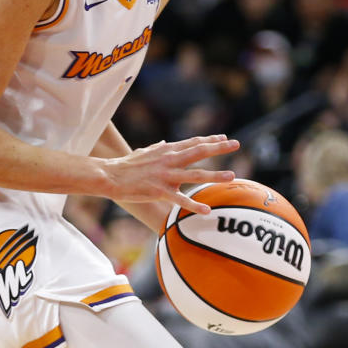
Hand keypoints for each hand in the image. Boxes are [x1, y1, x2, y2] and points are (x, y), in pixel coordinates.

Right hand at [103, 134, 237, 212]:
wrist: (110, 176)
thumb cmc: (126, 165)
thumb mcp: (143, 152)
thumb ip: (157, 148)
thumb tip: (165, 143)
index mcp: (166, 151)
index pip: (193, 142)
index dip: (210, 139)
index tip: (225, 137)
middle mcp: (169, 160)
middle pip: (198, 152)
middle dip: (219, 148)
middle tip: (236, 144)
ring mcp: (166, 176)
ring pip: (195, 175)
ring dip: (215, 175)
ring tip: (232, 175)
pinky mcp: (159, 191)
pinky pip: (180, 200)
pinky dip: (194, 205)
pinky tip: (206, 210)